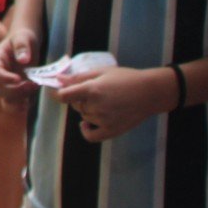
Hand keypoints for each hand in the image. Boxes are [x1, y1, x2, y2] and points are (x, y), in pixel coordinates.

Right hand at [0, 27, 41, 106]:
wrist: (27, 46)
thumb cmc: (22, 39)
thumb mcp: (22, 37)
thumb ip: (21, 45)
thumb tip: (23, 60)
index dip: (4, 78)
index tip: (18, 78)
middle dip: (15, 90)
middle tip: (33, 84)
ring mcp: (6, 86)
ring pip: (5, 100)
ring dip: (19, 99)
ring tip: (33, 90)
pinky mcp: (16, 92)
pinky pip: (14, 105)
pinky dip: (22, 106)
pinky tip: (31, 100)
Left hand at [51, 65, 177, 142]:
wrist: (150, 93)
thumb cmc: (126, 78)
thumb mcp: (102, 71)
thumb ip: (78, 77)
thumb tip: (58, 79)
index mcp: (92, 89)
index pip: (63, 96)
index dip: (56, 93)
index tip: (57, 91)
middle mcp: (95, 106)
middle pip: (75, 105)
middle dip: (78, 98)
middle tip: (94, 91)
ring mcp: (103, 120)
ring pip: (84, 116)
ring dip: (87, 110)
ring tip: (104, 101)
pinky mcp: (112, 131)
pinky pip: (91, 136)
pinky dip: (86, 130)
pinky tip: (87, 123)